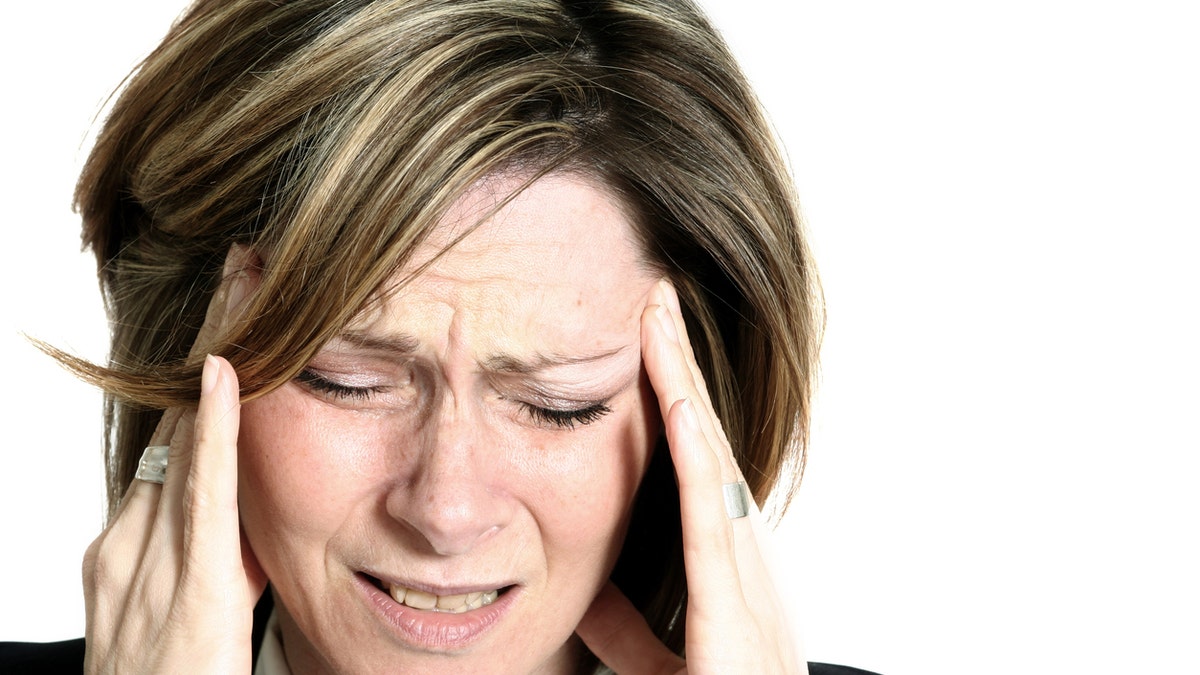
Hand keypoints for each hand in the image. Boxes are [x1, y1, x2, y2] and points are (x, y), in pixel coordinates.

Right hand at [81, 249, 266, 672]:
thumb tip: (258, 516)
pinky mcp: (193, 590)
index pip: (176, 438)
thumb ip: (224, 556)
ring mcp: (150, 563)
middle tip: (242, 267)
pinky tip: (228, 374)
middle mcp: (131, 542)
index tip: (235, 308)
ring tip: (244, 286)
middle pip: (176, 420)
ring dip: (217, 361)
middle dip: (211, 343)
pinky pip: (205, 496)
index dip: (205, 372)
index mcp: (133, 545)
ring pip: (186, 438)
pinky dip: (215, 430)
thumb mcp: (199, 609)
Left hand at [576, 280, 804, 673]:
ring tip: (659, 317)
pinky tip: (674, 402)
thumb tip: (587, 600)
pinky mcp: (734, 610)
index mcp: (725, 572)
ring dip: (682, 386)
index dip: (671, 402)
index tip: (644, 343)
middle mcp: (742, 563)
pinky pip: (711, 517)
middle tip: (654, 298)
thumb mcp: (663, 665)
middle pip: (704, 446)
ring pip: (709, 463)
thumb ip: (631, 631)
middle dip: (678, 369)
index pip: (693, 466)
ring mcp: (746, 581)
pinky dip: (695, 454)